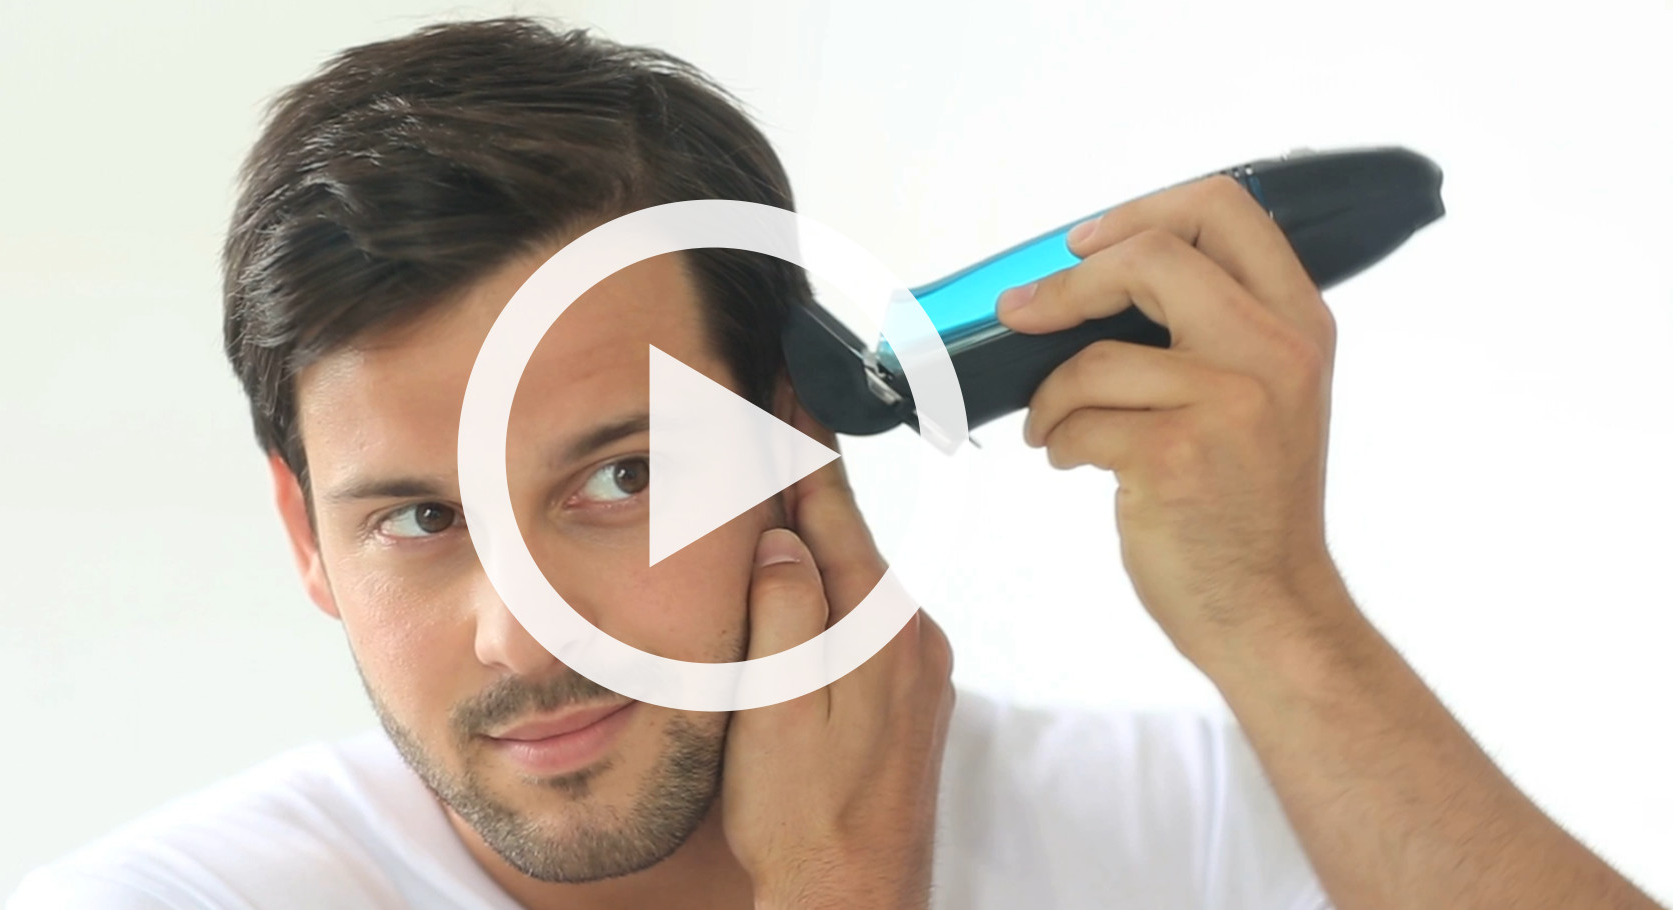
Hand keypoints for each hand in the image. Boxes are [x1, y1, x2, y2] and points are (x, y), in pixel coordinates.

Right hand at [721, 409, 955, 909]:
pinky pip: (863, 618)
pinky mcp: (911, 698)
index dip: (803, 441)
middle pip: (847, 535)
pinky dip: (829, 589)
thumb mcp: (774, 709)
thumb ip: (782, 613)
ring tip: (771, 492)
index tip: (788, 381)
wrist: (855, 900)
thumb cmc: (804, 817)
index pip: (834, 508)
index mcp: (877, 628)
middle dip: (803, 481)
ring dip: (813, 538)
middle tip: (771, 414)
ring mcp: (917, 669)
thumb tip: (782, 538)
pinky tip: (797, 587)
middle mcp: (910, 638)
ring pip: (854, 579)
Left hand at [995, 175, 1347, 665]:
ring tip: (1058, 429)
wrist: (1270, 609)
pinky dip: (1055, 440)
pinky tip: (1073, 461)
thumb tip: (1097, 274)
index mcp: (1298, 323)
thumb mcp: (1264, 395)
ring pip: (1096, 356)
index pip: (1223, 209)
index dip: (1139, 212)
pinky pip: (1077, 419)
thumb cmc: (1247, 505)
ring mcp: (1230, 403)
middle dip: (1068, 285)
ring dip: (1052, 396)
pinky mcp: (1175, 456)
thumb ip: (1213, 327)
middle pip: (1153, 254)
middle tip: (1023, 315)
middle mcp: (1276, 352)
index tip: (1084, 246)